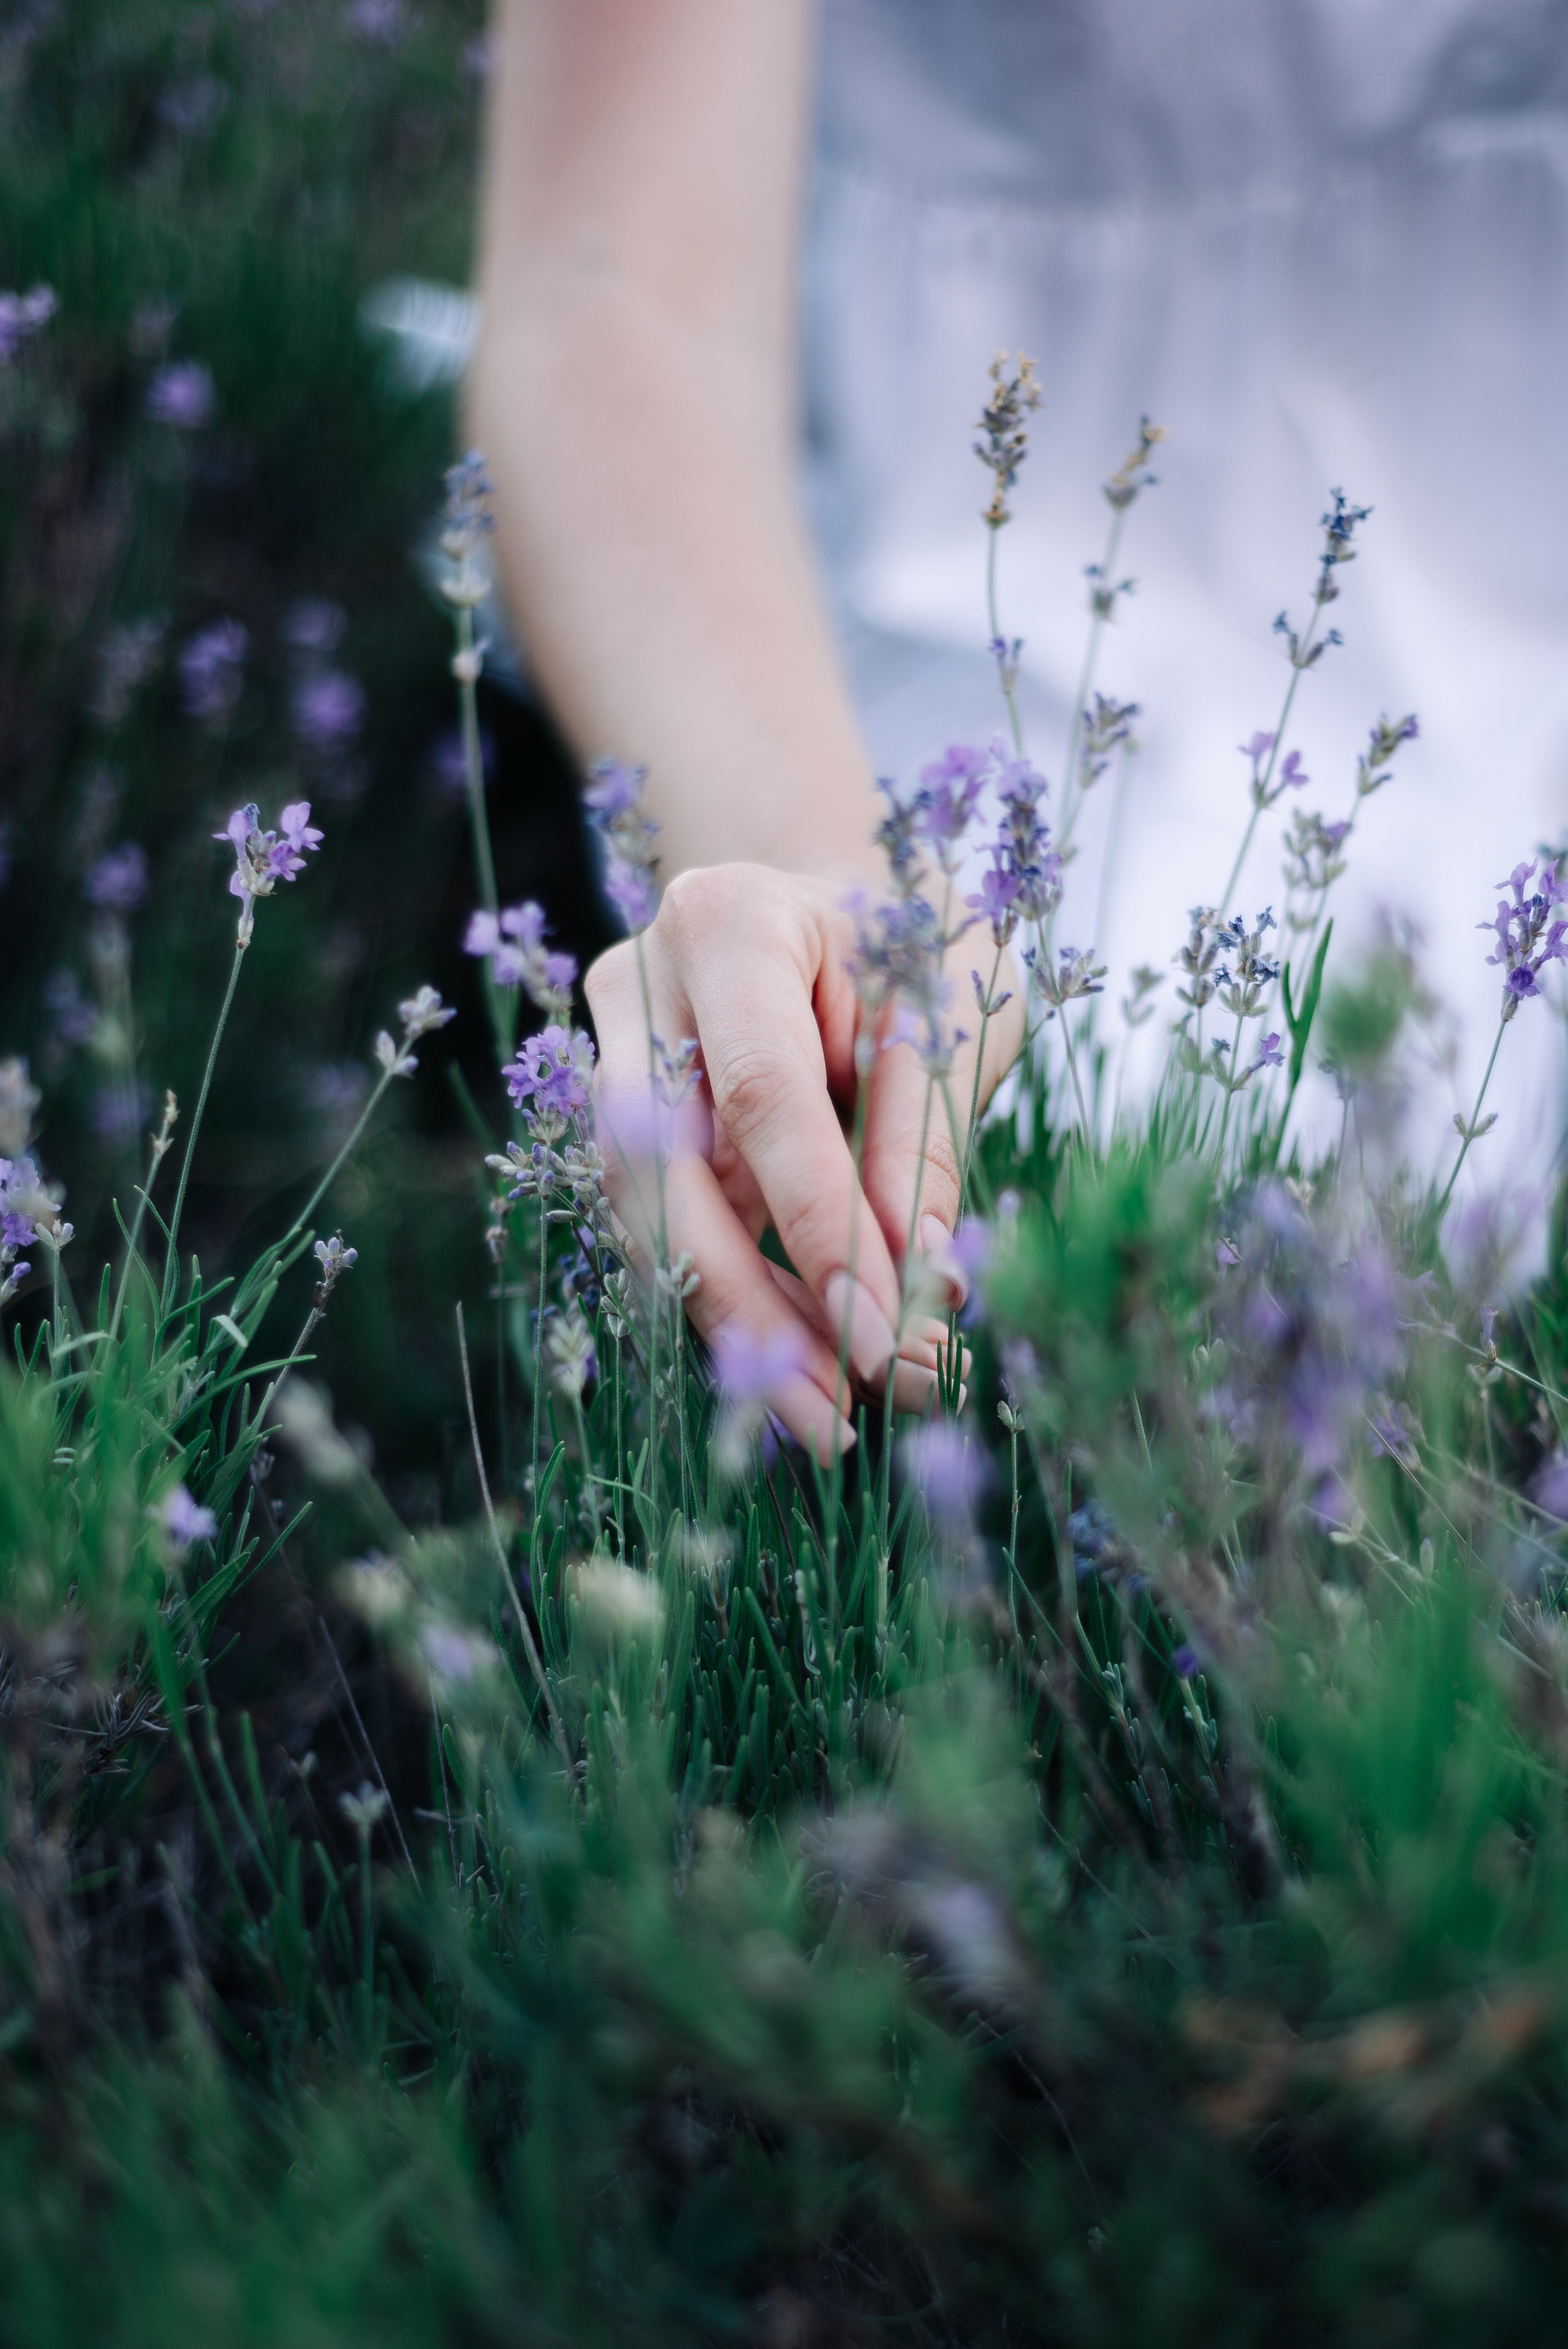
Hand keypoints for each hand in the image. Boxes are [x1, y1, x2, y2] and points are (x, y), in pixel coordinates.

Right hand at [584, 863, 1023, 1458]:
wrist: (834, 898)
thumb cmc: (910, 939)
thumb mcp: (952, 1012)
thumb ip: (926, 1144)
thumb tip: (922, 1291)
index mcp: (729, 921)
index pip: (763, 1096)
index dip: (815, 1227)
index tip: (877, 1338)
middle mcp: (640, 982)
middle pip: (663, 1173)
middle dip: (748, 1312)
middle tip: (832, 1419)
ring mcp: (609, 1049)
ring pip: (646, 1218)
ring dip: (736, 1326)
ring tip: (826, 1415)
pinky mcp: (615, 1115)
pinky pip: (662, 1227)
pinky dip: (732, 1300)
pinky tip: (797, 1365)